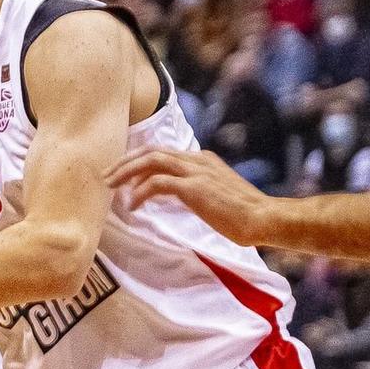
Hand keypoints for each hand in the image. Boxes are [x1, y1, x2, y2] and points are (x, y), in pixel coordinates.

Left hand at [105, 148, 274, 246]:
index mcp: (202, 160)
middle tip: (106, 177)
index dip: (137, 160)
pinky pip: (158, 183)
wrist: (263, 218)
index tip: (120, 174)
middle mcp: (197, 160)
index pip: (162, 152)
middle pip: (152, 151)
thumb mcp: (214, 194)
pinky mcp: (195, 188)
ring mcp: (196, 172)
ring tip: (111, 187)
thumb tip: (173, 194)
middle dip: (125, 162)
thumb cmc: (241, 213)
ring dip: (126, 173)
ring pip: (151, 161)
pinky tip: (133, 206)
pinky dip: (140, 192)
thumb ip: (194, 189)